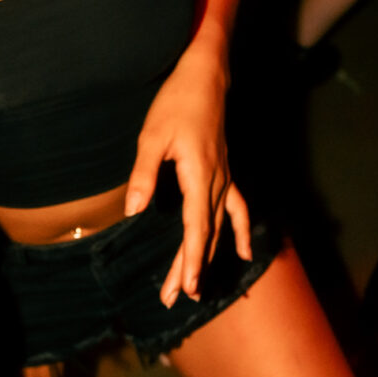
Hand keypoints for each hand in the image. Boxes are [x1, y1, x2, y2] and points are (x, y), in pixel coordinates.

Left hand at [122, 49, 249, 305]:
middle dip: (191, 268)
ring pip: (218, 227)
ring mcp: (224, 178)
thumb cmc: (175, 104)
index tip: (187, 286)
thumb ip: (144, 175)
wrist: (204, 77)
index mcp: (198, 175)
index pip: (195, 228)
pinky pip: (237, 209)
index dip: (192, 260)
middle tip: (176, 299)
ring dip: (208, 258)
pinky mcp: (224, 173)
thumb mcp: (151, 137)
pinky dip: (239, 232)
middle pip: (205, 234)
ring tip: (196, 289)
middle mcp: (216, 182)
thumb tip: (134, 211)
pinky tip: (243, 255)